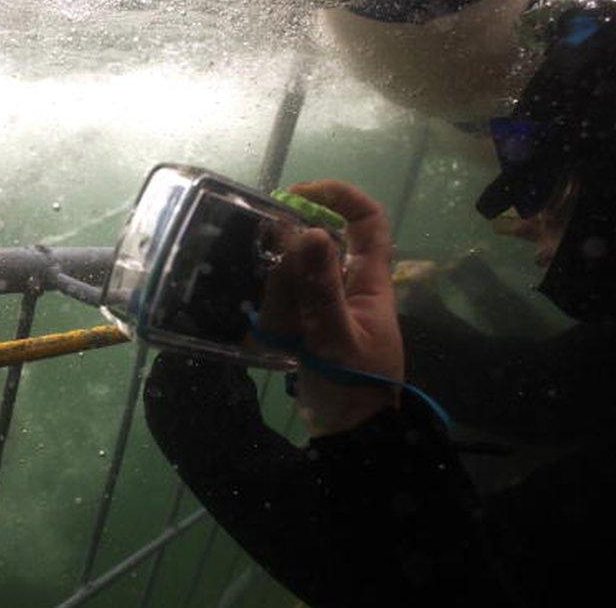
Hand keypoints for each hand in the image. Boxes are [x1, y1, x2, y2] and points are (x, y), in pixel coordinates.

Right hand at [260, 180, 401, 436]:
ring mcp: (325, 307)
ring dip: (280, 293)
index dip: (339, 196)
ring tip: (280, 328)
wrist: (352, 439)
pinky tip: (272, 336)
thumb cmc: (354, 389)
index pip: (366, 221)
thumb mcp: (335, 339)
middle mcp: (348, 286)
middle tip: (266, 272)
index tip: (297, 195)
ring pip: (295, 276)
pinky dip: (273, 314)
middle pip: (317, 246)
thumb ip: (319, 289)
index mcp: (369, 282)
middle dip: (289, 256)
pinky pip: (284, 304)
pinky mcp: (308, 327)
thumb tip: (307, 232)